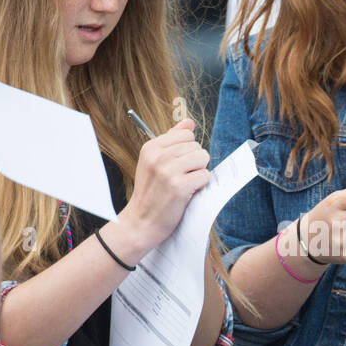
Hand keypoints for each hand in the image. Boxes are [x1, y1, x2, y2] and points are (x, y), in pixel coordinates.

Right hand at [119, 119, 210, 251]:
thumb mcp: (154, 162)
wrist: (141, 222)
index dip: (187, 151)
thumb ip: (172, 140)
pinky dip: (200, 186)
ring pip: (203, 159)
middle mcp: (158, 156)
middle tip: (179, 178)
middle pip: (197, 147)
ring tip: (183, 184)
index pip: (186, 135)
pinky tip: (186, 193)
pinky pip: (205, 176)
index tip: (176, 166)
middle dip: (194, 163)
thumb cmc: (151, 192)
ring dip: (198, 173)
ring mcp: (168, 171)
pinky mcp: (179, 187)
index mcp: (151, 147)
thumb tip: (189, 122)